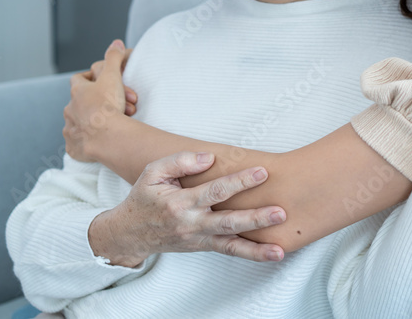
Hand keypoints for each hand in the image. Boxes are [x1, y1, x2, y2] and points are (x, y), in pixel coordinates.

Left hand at [64, 39, 136, 161]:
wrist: (106, 137)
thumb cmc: (108, 106)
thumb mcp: (113, 76)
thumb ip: (114, 58)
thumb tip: (116, 43)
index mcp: (77, 92)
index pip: (78, 79)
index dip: (89, 78)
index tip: (101, 81)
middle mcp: (70, 109)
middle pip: (81, 102)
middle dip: (99, 103)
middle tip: (120, 106)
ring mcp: (70, 128)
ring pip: (79, 122)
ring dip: (93, 121)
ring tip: (113, 123)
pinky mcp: (73, 146)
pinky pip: (77, 141)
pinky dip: (86, 140)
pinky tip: (98, 140)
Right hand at [88, 151, 287, 265]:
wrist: (130, 234)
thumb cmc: (144, 198)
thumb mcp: (152, 173)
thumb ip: (180, 161)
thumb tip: (209, 158)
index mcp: (180, 203)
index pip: (214, 191)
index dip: (239, 181)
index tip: (262, 172)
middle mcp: (191, 224)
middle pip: (228, 221)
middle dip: (255, 218)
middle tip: (280, 212)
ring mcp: (198, 239)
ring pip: (231, 243)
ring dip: (257, 247)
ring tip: (280, 248)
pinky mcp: (203, 246)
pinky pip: (229, 251)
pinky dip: (251, 254)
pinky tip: (273, 253)